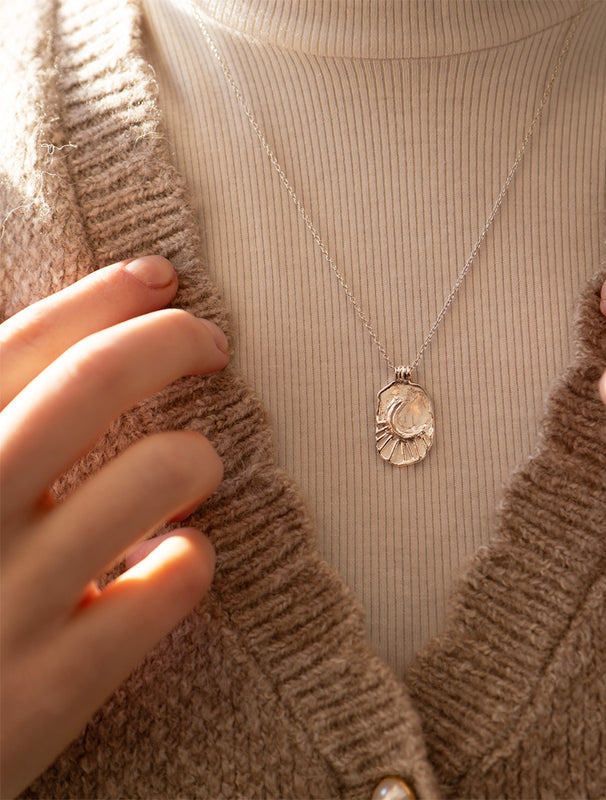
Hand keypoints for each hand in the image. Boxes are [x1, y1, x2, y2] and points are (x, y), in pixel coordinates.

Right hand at [0, 256, 228, 795]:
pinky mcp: (49, 687)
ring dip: (197, 458)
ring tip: (192, 473)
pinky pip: (173, 582)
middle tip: (211, 344)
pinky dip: (191, 559)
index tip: (160, 275)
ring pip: (159, 472)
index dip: (100, 296)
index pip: (20, 345)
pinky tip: (175, 562)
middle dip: (173, 340)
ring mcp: (2, 604)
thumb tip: (74, 354)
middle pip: (95, 381)